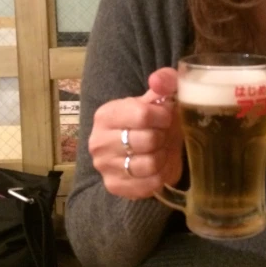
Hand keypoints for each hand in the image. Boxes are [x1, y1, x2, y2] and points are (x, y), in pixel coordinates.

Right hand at [88, 67, 181, 199]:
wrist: (149, 148)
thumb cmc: (154, 120)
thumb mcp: (159, 97)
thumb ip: (165, 81)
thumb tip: (157, 80)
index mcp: (106, 114)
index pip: (142, 115)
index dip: (164, 116)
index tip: (167, 117)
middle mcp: (98, 141)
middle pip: (148, 140)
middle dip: (163, 137)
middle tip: (163, 134)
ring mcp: (104, 166)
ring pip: (150, 164)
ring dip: (163, 156)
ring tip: (161, 149)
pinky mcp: (114, 186)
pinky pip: (150, 184)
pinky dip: (161, 175)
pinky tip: (159, 166)